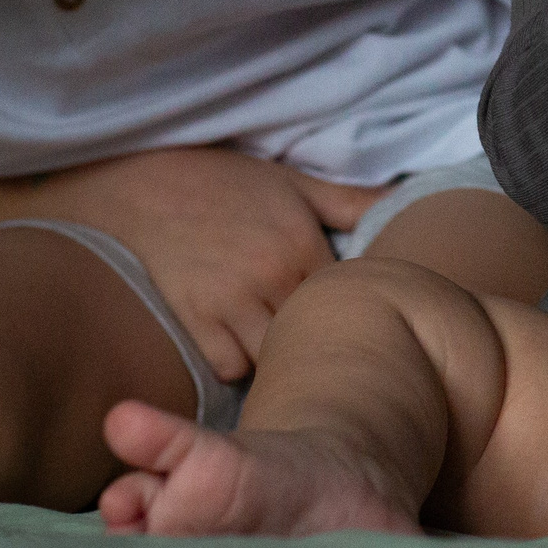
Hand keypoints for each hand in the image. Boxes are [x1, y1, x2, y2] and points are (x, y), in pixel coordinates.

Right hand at [39, 148, 384, 380]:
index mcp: (302, 243)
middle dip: (318, 337)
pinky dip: (238, 363)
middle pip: (314, 334)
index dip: (348, 307)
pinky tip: (241, 344)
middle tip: (319, 339)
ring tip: (281, 346)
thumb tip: (402, 202)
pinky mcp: (194, 319)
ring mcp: (230, 302)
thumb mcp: (293, 183)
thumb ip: (350, 200)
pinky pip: (230, 366)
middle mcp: (271, 276)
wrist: (145, 183)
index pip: (346, 297)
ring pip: (275, 357)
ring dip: (280, 356)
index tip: (349, 312)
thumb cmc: (225, 181)